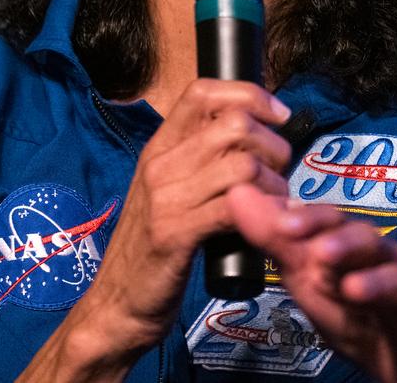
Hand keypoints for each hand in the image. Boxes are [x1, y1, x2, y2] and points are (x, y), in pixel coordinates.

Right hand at [33, 80, 291, 378]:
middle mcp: (160, 164)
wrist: (116, 304)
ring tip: (275, 203)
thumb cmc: (153, 251)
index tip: (278, 116)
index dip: (249, 94)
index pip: (202, 91)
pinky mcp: (175, 233)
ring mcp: (166, 197)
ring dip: (274, 183)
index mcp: (159, 148)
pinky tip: (266, 224)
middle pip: (234, 123)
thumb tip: (252, 139)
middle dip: (274, 145)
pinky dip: (262, 211)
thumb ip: (199, 164)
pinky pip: (235, 205)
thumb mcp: (169, 194)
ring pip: (242, 163)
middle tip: (279, 174)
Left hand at [228, 185, 396, 382]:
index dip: (311, 219)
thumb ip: (274, 238)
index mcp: (352, 247)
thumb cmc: (351, 309)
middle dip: (345, 243)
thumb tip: (237, 191)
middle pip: (369, 242)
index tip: (283, 224)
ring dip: (379, 282)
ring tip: (353, 289)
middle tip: (319, 252)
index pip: (333, 222)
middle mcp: (384, 262)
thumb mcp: (305, 276)